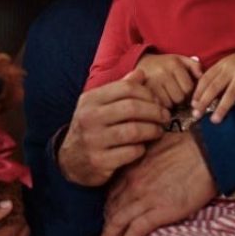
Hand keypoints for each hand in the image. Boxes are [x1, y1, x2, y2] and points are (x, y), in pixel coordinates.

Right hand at [58, 69, 169, 186]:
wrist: (70, 160)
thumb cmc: (92, 128)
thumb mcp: (99, 105)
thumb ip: (120, 89)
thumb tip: (140, 74)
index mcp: (90, 99)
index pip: (126, 88)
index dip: (148, 93)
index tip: (157, 101)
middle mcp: (89, 118)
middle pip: (132, 108)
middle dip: (155, 112)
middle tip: (164, 117)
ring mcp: (93, 140)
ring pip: (134, 131)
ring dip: (153, 130)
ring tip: (158, 131)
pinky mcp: (100, 161)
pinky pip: (131, 152)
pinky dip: (142, 149)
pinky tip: (142, 147)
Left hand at [101, 130, 216, 235]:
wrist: (207, 153)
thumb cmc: (188, 146)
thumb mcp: (156, 145)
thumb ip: (146, 157)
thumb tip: (147, 161)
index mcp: (133, 169)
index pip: (112, 192)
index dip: (108, 205)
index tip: (108, 214)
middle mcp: (134, 184)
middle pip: (112, 209)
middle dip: (106, 224)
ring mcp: (146, 198)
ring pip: (119, 221)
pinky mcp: (161, 211)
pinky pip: (138, 228)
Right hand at [132, 53, 201, 107]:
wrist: (142, 62)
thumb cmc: (165, 64)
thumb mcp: (180, 60)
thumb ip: (194, 66)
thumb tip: (201, 77)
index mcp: (174, 64)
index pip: (188, 88)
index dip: (188, 93)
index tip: (185, 91)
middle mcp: (162, 73)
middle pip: (179, 97)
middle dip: (179, 99)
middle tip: (176, 95)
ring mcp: (152, 82)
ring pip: (169, 103)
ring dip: (170, 104)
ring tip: (167, 97)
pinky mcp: (144, 91)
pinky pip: (157, 105)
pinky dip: (160, 105)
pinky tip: (160, 100)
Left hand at [191, 47, 234, 122]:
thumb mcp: (230, 65)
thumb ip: (218, 76)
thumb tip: (203, 95)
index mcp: (222, 65)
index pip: (206, 79)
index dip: (198, 92)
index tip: (192, 105)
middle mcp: (231, 69)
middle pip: (214, 87)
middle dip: (204, 101)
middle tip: (196, 115)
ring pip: (230, 93)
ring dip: (222, 108)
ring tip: (215, 120)